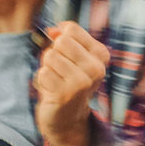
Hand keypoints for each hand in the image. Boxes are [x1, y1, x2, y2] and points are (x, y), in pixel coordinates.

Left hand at [33, 21, 109, 145]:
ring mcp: (82, 82)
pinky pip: (43, 73)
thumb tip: (53, 30)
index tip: (66, 55)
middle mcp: (96, 68)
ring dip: (48, 68)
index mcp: (101, 54)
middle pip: (61, 41)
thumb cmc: (68, 79)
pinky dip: (43, 81)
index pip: (71, 29)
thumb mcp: (71, 55)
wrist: (68, 116)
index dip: (60, 38)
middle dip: (54, 53)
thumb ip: (64, 37)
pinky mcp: (66, 94)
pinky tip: (53, 90)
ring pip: (50, 56)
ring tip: (57, 80)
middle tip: (60, 70)